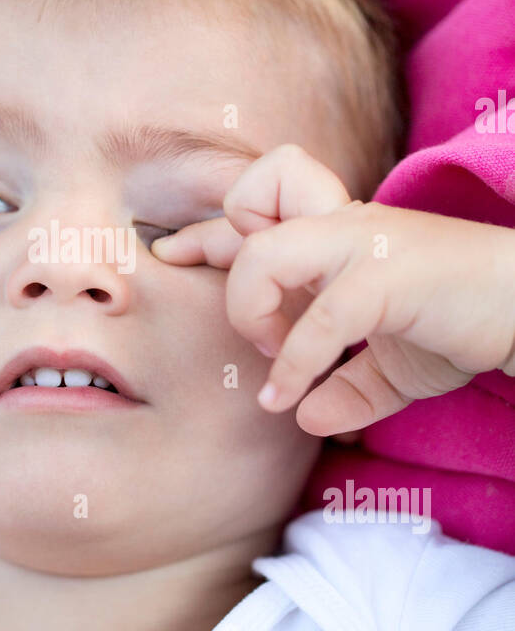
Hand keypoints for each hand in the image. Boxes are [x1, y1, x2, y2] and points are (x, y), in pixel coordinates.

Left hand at [151, 144, 514, 437]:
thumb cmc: (459, 323)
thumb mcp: (393, 365)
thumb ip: (347, 386)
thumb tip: (307, 417)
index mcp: (335, 232)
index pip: (254, 213)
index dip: (207, 233)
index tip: (172, 254)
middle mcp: (341, 225)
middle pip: (246, 215)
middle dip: (227, 279)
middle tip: (259, 337)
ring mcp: (363, 243)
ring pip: (266, 255)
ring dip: (253, 312)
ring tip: (275, 356)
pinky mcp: (387, 275)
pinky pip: (318, 321)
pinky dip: (296, 367)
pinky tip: (298, 401)